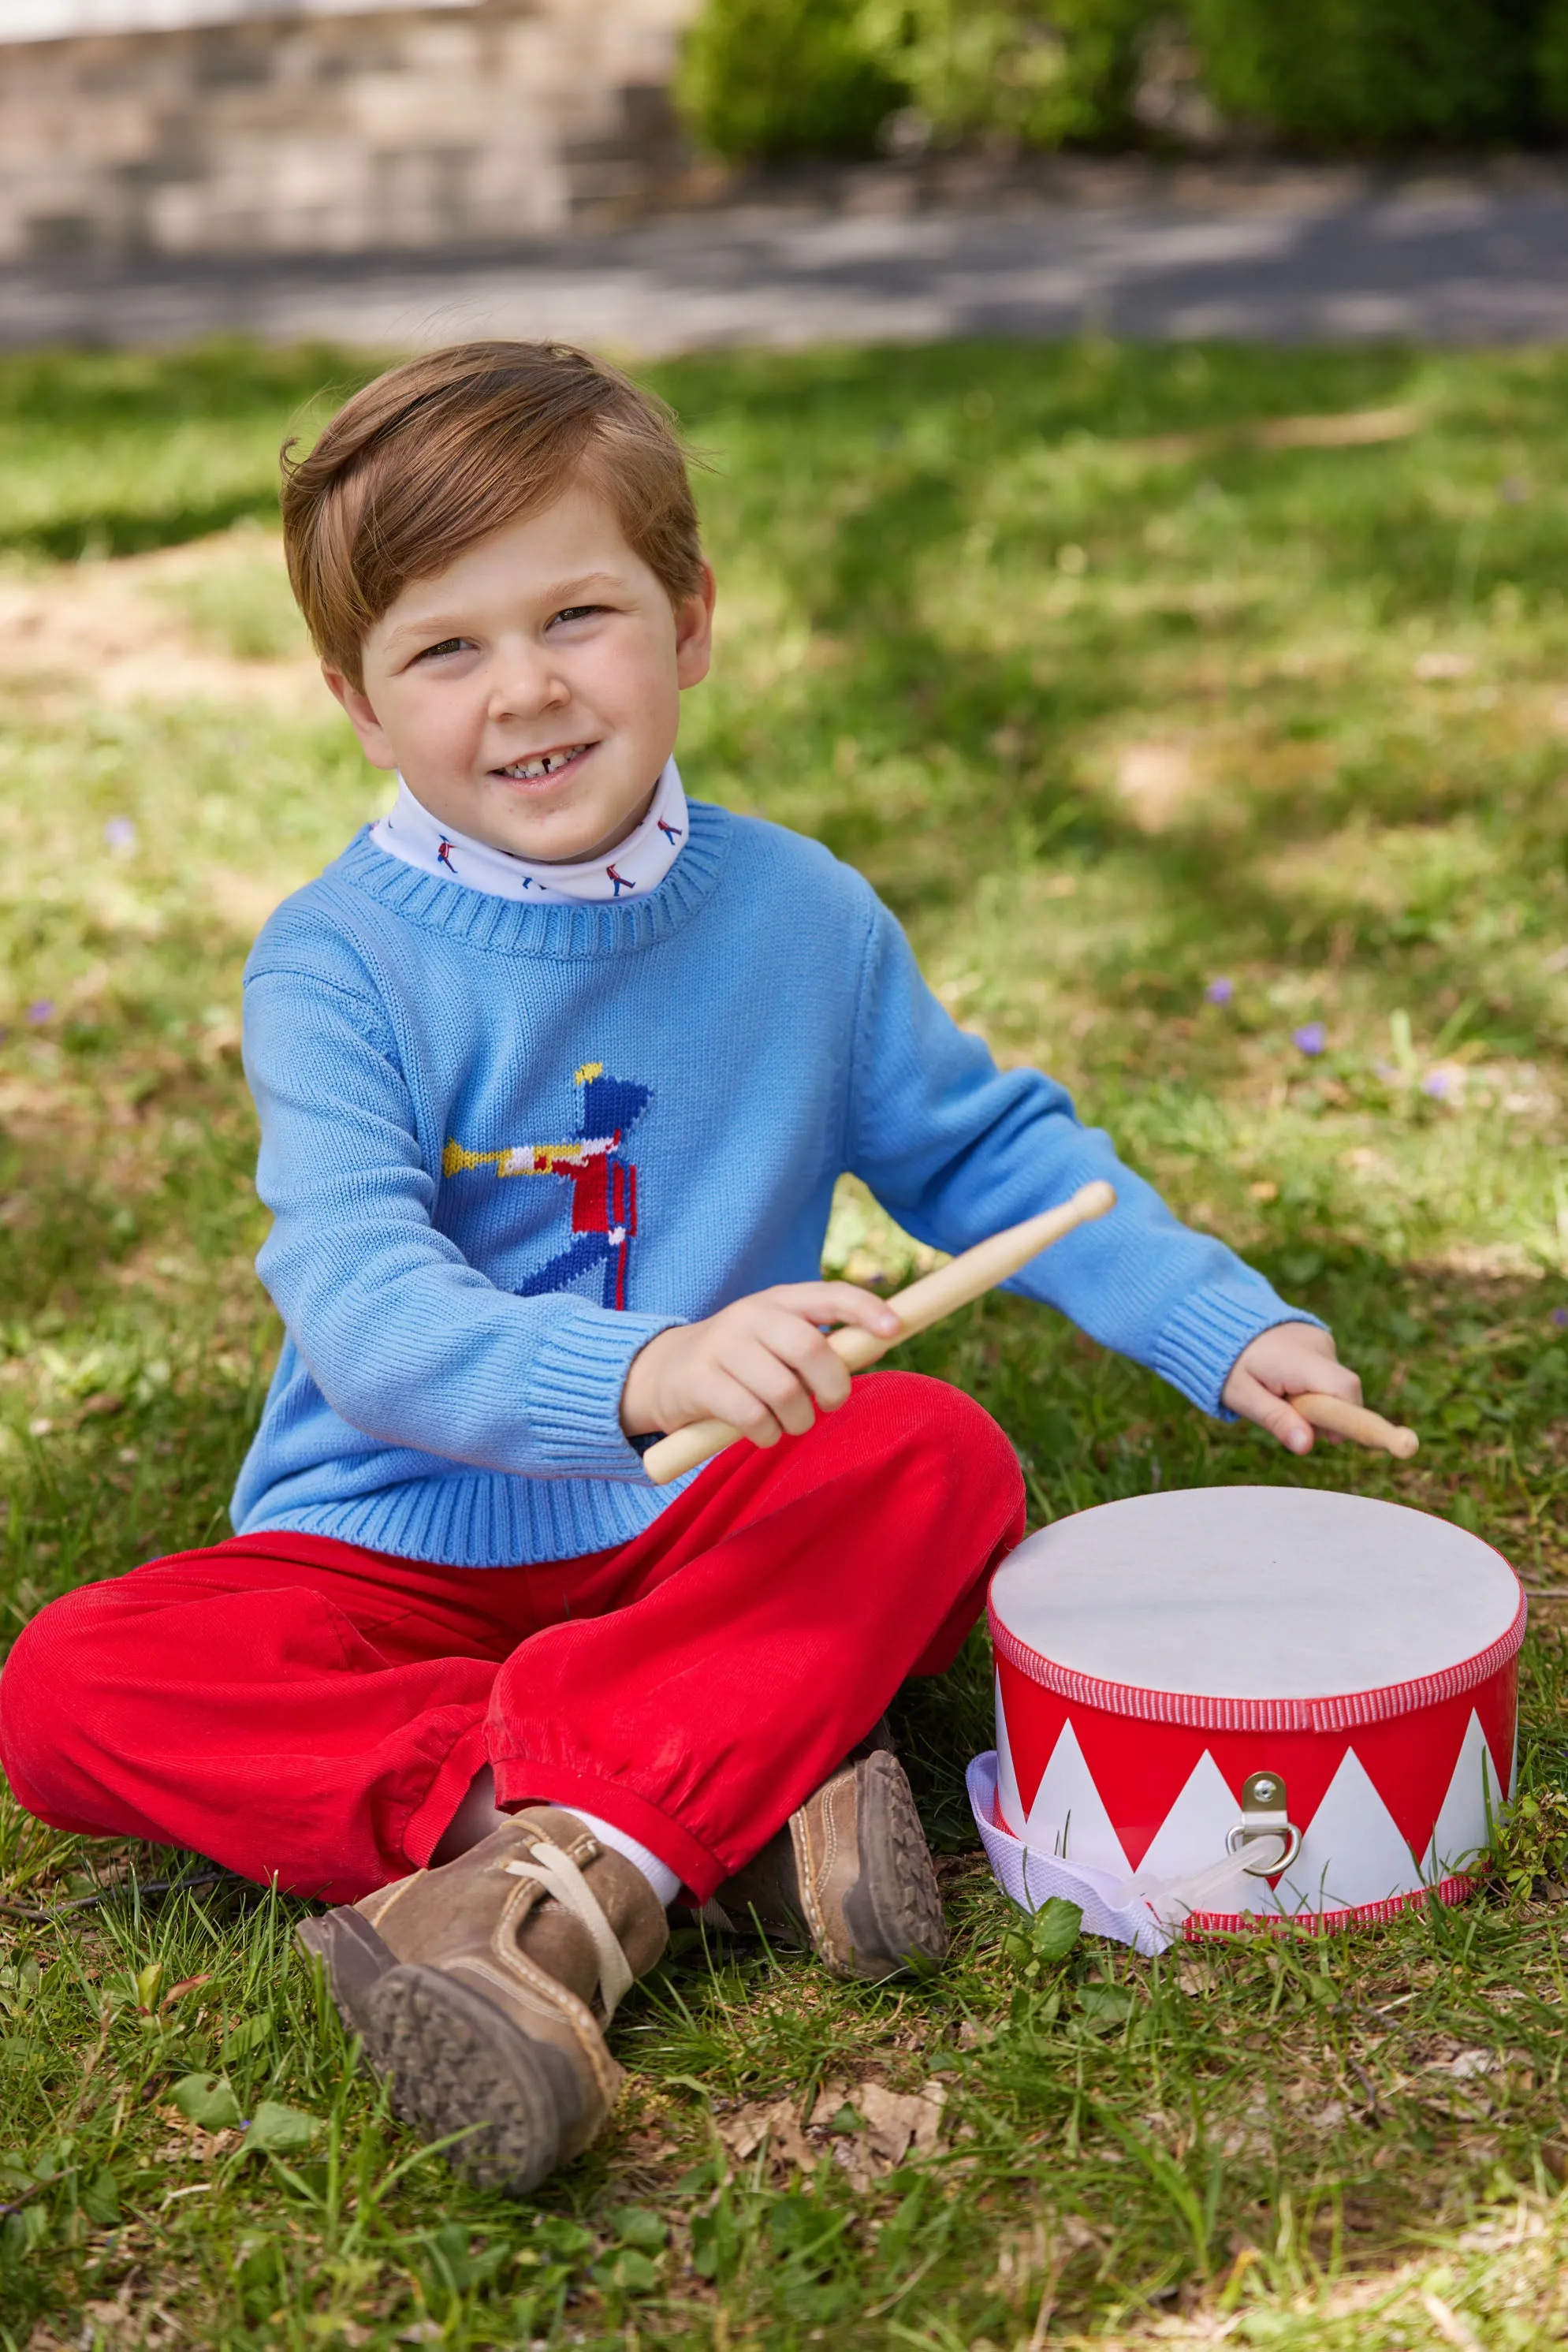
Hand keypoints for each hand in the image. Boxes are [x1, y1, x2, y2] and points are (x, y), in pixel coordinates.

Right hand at [621, 1283, 901, 1447]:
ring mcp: (722, 1347)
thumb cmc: (741, 1363)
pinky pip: (752, 1416)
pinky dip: (767, 1434)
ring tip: (791, 1423)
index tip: (894, 1329)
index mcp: (778, 1302)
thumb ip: (817, 1345)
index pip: (828, 1294)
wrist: (662, 1373)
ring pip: (783, 1390)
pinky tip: (763, 1433)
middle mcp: (750, 1316)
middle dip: (834, 1386)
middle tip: (832, 1404)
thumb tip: (874, 1348)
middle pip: (810, 1348)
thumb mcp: (775, 1341)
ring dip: (798, 1419)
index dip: (864, 1309)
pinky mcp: (700, 1382)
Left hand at [1222, 1323, 1361, 1456]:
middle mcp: (1318, 1344)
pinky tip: (1286, 1383)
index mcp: (1299, 1358)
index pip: (1344, 1388)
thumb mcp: (1244, 1397)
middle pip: (1343, 1391)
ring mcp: (1322, 1340)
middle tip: (1288, 1416)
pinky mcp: (1321, 1340)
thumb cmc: (1230, 1366)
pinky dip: (1312, 1387)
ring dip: (1316, 1401)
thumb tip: (1306, 1446)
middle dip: (1324, 1414)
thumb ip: (1276, 1420)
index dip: (1346, 1417)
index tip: (1329, 1439)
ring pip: (1335, 1384)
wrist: (1222, 1325)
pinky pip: (1327, 1373)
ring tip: (1280, 1395)